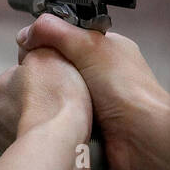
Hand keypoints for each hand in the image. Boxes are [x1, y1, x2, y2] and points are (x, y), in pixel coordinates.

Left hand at [0, 45, 91, 160]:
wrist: (59, 144)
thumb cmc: (56, 102)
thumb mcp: (51, 54)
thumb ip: (38, 45)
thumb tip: (35, 40)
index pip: (17, 78)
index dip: (40, 79)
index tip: (55, 84)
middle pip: (18, 105)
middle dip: (36, 105)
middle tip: (59, 106)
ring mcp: (2, 141)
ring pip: (21, 129)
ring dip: (37, 127)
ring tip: (60, 127)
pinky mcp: (15, 162)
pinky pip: (28, 151)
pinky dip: (39, 148)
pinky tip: (54, 144)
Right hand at [17, 14, 169, 169]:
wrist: (141, 138)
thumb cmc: (128, 90)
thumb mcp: (89, 47)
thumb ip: (57, 32)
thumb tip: (28, 31)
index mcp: (106, 49)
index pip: (67, 37)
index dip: (47, 41)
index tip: (29, 47)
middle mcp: (101, 74)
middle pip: (59, 66)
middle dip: (46, 71)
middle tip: (33, 75)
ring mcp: (95, 100)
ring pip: (58, 93)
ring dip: (49, 97)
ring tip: (38, 98)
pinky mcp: (89, 125)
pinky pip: (62, 117)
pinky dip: (55, 118)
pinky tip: (48, 117)